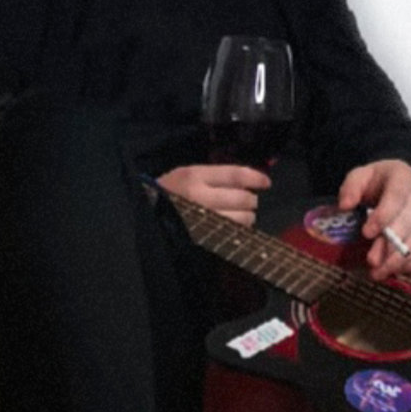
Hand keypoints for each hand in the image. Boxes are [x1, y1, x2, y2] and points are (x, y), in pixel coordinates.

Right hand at [157, 164, 271, 226]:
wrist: (144, 213)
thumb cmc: (167, 193)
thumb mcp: (186, 175)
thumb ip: (213, 177)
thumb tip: (246, 181)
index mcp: (195, 176)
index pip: (235, 175)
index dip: (255, 178)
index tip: (266, 182)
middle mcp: (200, 197)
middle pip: (242, 198)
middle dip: (251, 200)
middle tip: (249, 202)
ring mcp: (202, 219)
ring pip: (241, 218)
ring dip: (247, 217)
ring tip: (242, 216)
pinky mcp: (202, 236)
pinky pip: (231, 234)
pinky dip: (238, 231)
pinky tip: (234, 228)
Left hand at [338, 159, 410, 278]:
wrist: (401, 185)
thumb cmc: (378, 184)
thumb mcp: (361, 177)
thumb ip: (351, 188)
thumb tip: (345, 205)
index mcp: (403, 178)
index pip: (396, 197)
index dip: (383, 217)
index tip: (366, 233)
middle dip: (390, 244)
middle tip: (371, 261)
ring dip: (400, 260)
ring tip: (379, 273)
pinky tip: (395, 271)